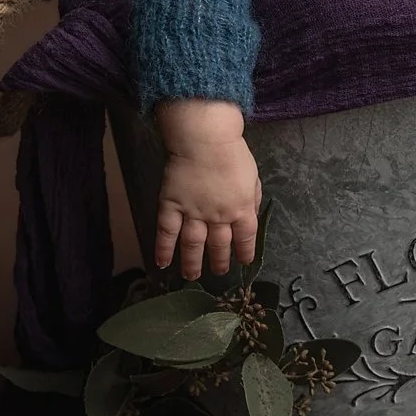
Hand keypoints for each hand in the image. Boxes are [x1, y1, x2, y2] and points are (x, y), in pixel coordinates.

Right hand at [152, 100, 260, 280]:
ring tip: (191, 276)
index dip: (245, 252)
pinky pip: (167, 231)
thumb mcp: (253, 177)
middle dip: (219, 262)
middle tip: (218, 272)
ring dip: (192, 263)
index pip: (245, 238)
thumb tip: (251, 214)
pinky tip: (162, 262)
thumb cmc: (233, 153)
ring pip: (193, 244)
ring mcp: (193, 213)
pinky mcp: (172, 205)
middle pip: (219, 245)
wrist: (205, 139)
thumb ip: (252, 199)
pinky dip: (163, 248)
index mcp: (241, 209)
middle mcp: (218, 217)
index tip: (243, 261)